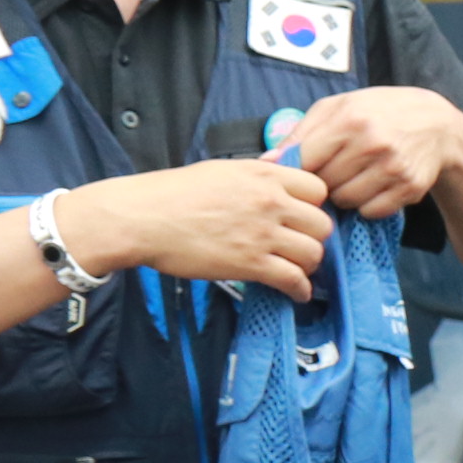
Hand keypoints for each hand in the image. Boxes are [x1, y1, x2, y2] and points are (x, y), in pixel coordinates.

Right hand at [57, 160, 333, 302]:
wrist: (141, 218)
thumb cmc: (172, 194)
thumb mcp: (221, 171)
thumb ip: (256, 175)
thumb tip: (278, 170)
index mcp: (264, 176)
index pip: (317, 189)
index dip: (313, 205)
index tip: (302, 217)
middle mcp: (270, 202)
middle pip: (321, 224)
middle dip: (313, 237)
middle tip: (299, 245)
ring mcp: (262, 233)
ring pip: (313, 253)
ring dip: (307, 265)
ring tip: (295, 270)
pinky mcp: (251, 263)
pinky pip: (293, 279)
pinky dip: (299, 289)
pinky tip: (295, 292)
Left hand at [281, 87, 462, 222]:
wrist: (437, 126)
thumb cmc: (379, 112)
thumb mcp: (339, 107)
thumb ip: (301, 132)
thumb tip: (268, 162)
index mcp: (350, 120)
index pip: (304, 162)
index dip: (299, 169)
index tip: (303, 169)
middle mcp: (373, 144)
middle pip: (323, 184)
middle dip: (324, 181)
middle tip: (336, 169)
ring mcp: (394, 168)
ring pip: (346, 201)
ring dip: (345, 194)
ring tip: (355, 176)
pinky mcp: (409, 188)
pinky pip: (370, 211)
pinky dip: (367, 204)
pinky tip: (375, 185)